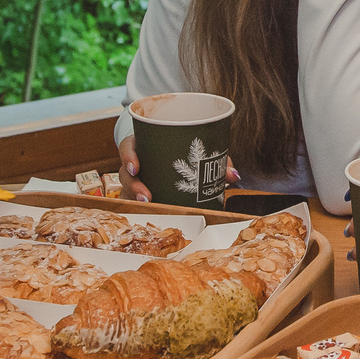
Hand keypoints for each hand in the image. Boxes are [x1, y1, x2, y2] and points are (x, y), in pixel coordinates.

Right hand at [119, 133, 238, 201]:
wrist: (173, 153)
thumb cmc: (183, 147)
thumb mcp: (197, 149)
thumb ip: (216, 159)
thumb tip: (233, 175)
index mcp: (143, 144)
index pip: (128, 147)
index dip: (128, 156)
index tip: (136, 168)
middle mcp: (136, 161)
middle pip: (126, 173)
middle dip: (133, 185)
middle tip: (147, 196)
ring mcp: (135, 179)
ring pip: (128, 190)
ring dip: (137, 199)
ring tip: (149, 206)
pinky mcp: (139, 192)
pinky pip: (134, 202)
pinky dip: (140, 208)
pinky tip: (149, 214)